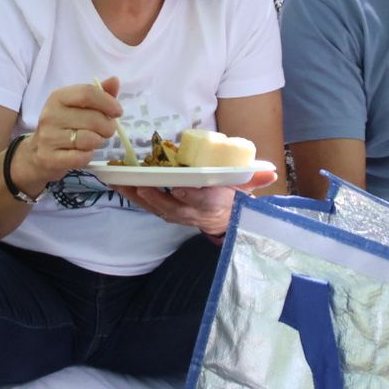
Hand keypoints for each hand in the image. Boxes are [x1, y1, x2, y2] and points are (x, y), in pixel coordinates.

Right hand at [16, 79, 122, 187]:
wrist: (37, 152)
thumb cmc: (63, 126)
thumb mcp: (77, 106)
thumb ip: (98, 94)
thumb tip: (115, 80)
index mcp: (58, 97)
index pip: (87, 93)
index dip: (108, 102)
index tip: (117, 112)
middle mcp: (50, 115)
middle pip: (93, 119)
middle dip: (108, 126)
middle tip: (107, 130)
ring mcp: (48, 137)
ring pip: (89, 139)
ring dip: (98, 142)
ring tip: (93, 141)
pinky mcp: (49, 158)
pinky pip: (81, 157)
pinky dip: (88, 156)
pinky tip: (83, 153)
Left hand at [117, 166, 277, 236]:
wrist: (223, 218)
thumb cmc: (231, 196)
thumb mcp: (245, 187)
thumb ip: (255, 178)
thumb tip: (271, 170)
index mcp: (211, 204)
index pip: (201, 201)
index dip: (190, 196)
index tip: (180, 188)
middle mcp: (191, 212)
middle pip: (170, 206)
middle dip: (154, 196)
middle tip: (139, 184)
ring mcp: (176, 213)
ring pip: (153, 206)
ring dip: (135, 195)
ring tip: (118, 181)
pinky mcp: (164, 211)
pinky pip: (146, 204)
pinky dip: (131, 195)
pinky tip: (117, 183)